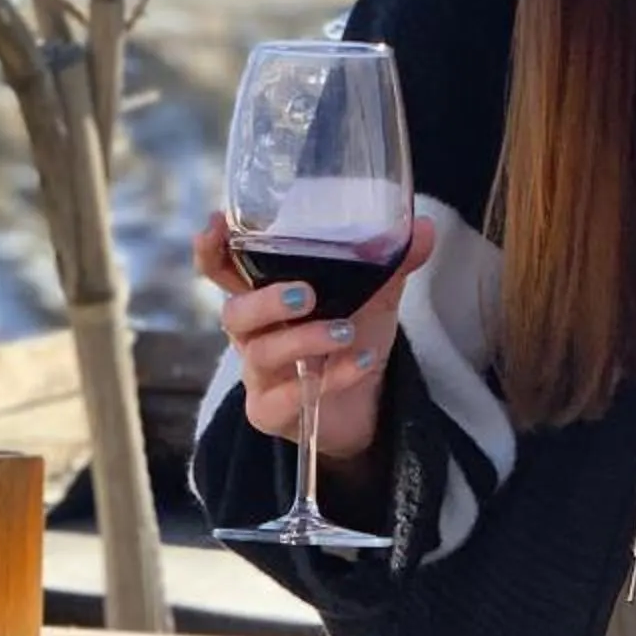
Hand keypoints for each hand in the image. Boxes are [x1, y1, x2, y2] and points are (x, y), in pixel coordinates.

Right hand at [194, 210, 433, 464]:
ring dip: (304, 339)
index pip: (222, 270)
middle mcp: (252, 335)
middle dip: (265, 301)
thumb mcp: (373, 298)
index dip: (211, 249)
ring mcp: (258, 376)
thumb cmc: (353, 339)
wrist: (366, 407)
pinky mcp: (271, 413)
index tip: (216, 223)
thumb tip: (425, 227)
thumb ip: (391, 263)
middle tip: (305, 293)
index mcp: (263, 297)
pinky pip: (289, 397)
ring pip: (261, 354)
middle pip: (234, 313)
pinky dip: (330, 378)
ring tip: (344, 331)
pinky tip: (361, 362)